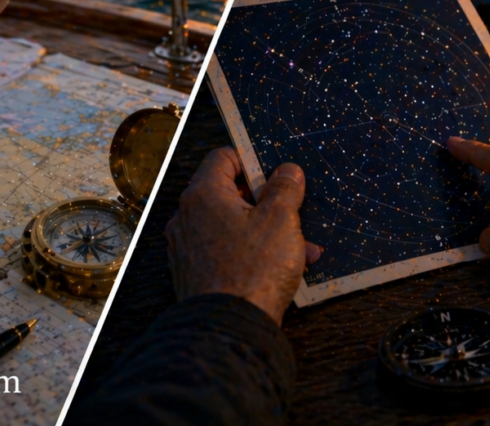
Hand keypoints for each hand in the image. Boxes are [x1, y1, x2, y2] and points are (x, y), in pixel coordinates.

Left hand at [165, 146, 321, 325]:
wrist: (228, 331)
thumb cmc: (252, 271)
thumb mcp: (281, 220)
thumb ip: (285, 188)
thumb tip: (287, 171)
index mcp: (203, 194)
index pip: (223, 157)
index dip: (252, 160)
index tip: (275, 172)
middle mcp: (187, 217)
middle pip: (228, 193)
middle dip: (266, 202)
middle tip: (292, 211)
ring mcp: (187, 248)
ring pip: (231, 225)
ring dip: (265, 231)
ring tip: (302, 247)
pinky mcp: (193, 274)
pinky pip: (225, 251)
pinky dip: (251, 253)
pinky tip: (284, 268)